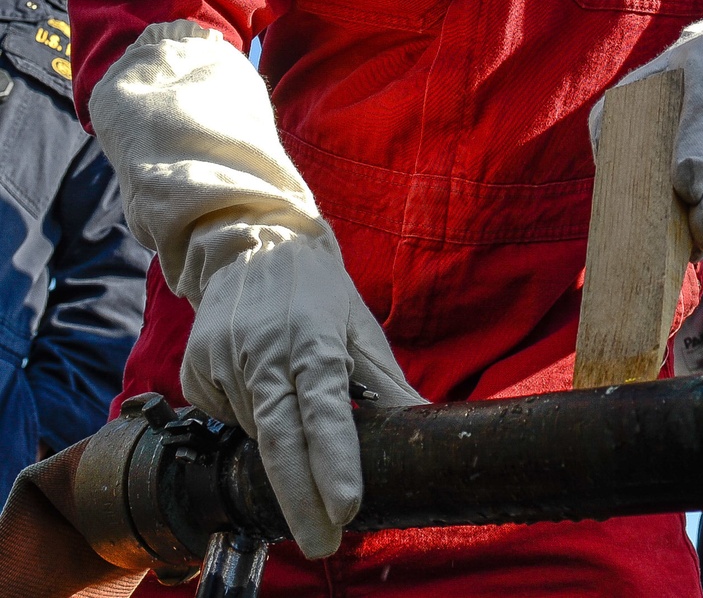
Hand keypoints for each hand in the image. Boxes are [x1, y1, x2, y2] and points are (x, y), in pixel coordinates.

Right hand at [181, 227, 422, 558]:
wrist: (252, 242)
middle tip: (322, 544)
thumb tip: (423, 429)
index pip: (324, 408)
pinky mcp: (195, 369)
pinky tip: (259, 388)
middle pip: (280, 439)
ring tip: (293, 409)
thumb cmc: (316, 289)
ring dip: (280, 449)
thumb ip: (386, 383)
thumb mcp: (358, 325)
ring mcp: (223, 359)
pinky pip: (226, 419)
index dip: (333, 460)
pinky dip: (248, 422)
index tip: (346, 506)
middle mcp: (264, 349)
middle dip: (302, 500)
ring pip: (255, 434)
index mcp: (313, 337)